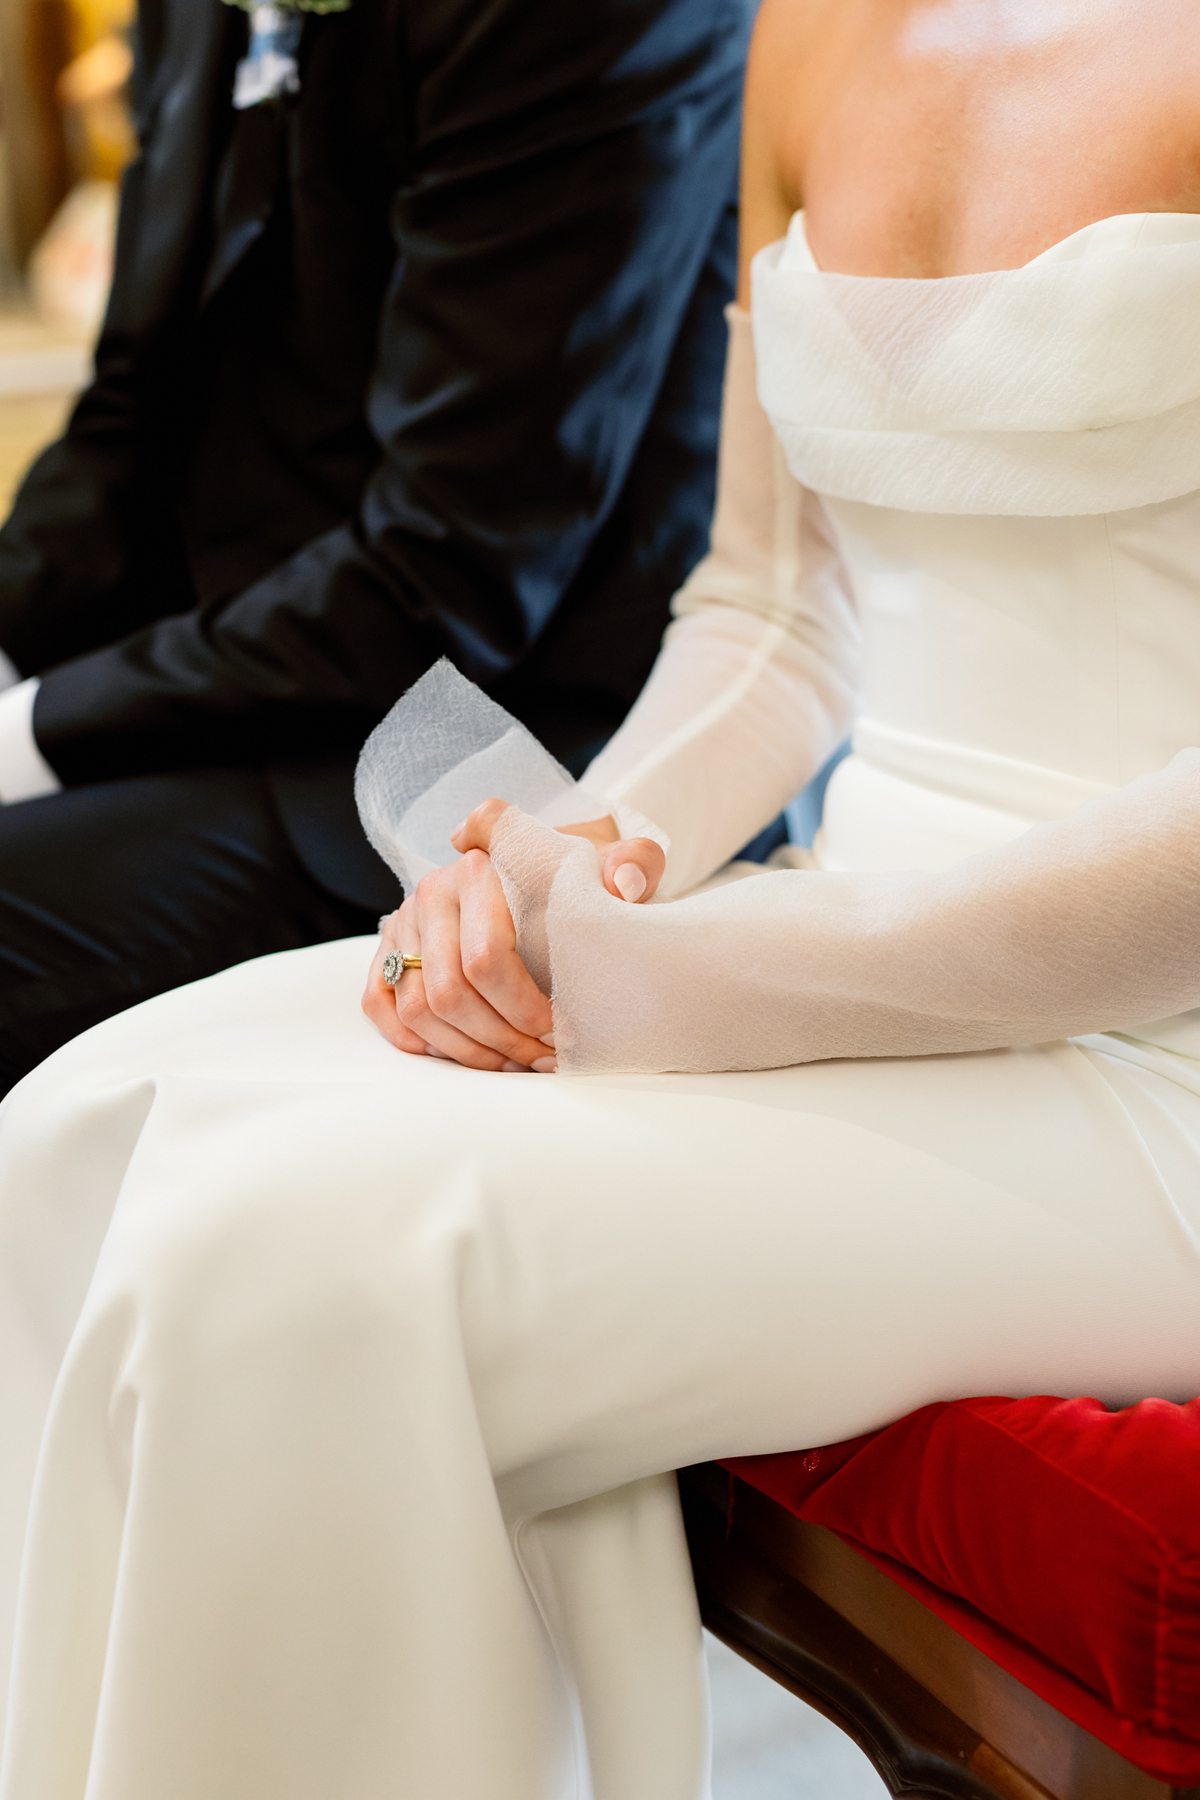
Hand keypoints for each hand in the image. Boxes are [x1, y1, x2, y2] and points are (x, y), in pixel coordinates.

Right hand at [362, 799, 664, 1069]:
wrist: (540, 866)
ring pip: (420, 1009)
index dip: (526, 1009)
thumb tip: (626, 884)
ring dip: (469, 1051)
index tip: (563, 1028)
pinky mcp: (387, 949)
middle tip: (546, 1059)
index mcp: (480, 869)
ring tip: (517, 1063)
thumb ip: (634, 864)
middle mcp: (432, 892)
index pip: (488, 960)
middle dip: (504, 1040)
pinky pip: (381, 1005)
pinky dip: (416, 1040)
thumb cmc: (578, 875)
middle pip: (452, 992)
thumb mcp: (615, 862)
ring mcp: (404, 922)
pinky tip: (463, 1053)